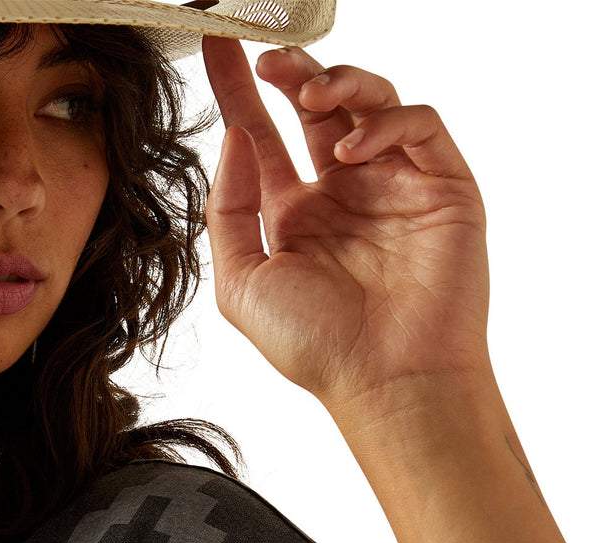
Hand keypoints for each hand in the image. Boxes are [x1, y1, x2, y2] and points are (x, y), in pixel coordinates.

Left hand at [201, 35, 492, 430]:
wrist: (386, 380)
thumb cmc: (316, 346)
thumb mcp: (243, 283)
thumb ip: (228, 211)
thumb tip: (233, 140)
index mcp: (294, 216)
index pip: (263, 137)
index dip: (240, 91)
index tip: (218, 47)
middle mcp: (342, 194)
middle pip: (317, 107)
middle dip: (292, 71)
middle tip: (266, 55)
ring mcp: (392, 186)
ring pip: (371, 102)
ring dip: (337, 84)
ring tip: (307, 95)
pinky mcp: (440, 186)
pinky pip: (418, 125)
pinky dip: (385, 122)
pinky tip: (350, 151)